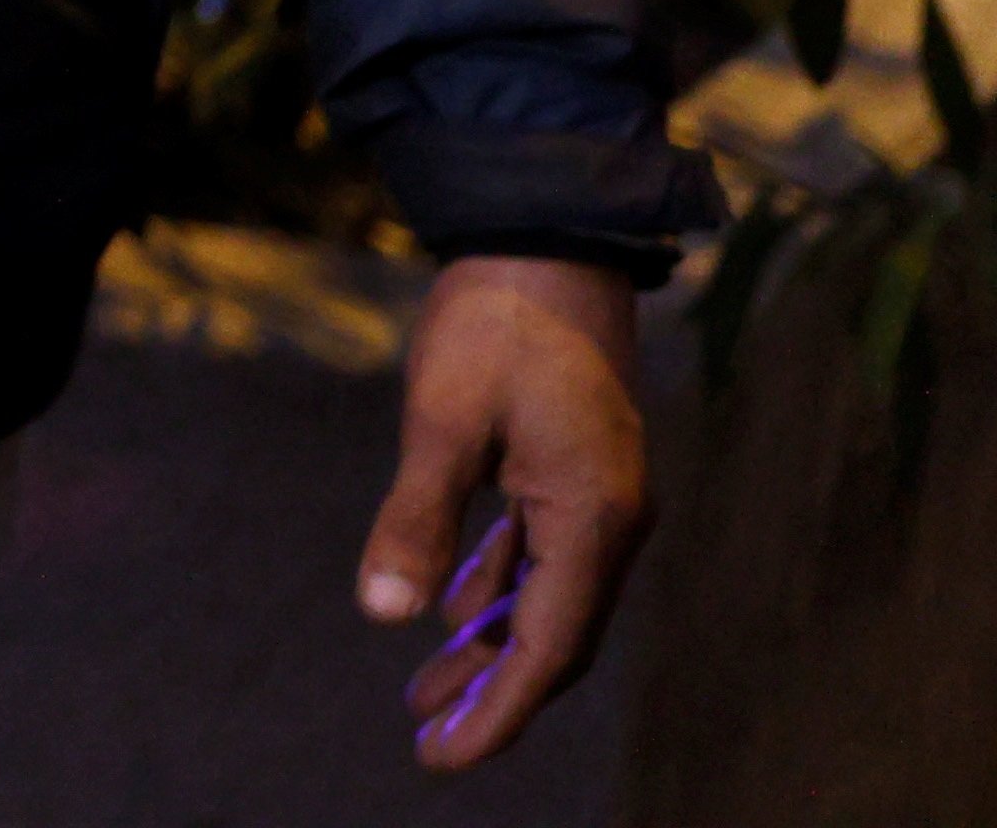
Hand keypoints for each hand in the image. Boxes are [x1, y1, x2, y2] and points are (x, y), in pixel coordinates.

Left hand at [357, 254, 647, 768]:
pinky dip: (496, 590)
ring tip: (425, 696)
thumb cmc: (494, 323)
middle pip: (553, 636)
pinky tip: (451, 611)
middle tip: (429, 741)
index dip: (498, 710)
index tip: (446, 759)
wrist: (543, 237)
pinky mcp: (575, 472)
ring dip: (488, 644)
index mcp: (594, 520)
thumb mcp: (442, 420)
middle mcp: (612, 521)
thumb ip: (418, 519)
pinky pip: (540, 557)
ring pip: (544, 598)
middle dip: (493, 693)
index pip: (547, 647)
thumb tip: (385, 611)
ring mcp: (598, 497)